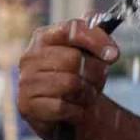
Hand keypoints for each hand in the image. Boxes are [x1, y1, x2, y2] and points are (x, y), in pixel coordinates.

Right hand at [18, 18, 116, 139]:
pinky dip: (77, 112)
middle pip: (75, 59)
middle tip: (95, 82)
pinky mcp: (27, 106)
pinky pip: (64, 107)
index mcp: (44, 38)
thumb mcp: (89, 54)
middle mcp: (30, 57)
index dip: (96, 40)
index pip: (72, 29)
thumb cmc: (80, 79)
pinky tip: (73, 110)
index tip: (113, 55)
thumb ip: (94, 35)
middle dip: (94, 74)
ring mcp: (26, 82)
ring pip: (71, 84)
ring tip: (84, 96)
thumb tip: (101, 26)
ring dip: (87, 94)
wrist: (67, 113)